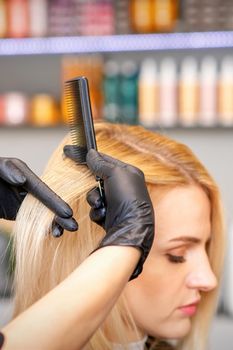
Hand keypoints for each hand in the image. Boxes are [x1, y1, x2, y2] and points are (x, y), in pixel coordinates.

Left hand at [0, 157, 77, 236]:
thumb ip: (8, 170)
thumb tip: (23, 180)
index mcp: (23, 174)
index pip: (42, 190)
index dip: (54, 202)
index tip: (66, 213)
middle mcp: (26, 187)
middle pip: (45, 203)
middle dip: (59, 215)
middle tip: (73, 227)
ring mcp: (21, 200)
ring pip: (40, 213)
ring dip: (51, 224)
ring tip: (60, 234)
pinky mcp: (15, 210)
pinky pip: (31, 220)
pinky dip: (41, 227)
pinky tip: (49, 235)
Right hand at [64, 146, 154, 279]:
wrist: (130, 226)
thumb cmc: (127, 197)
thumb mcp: (114, 174)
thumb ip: (100, 163)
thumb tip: (90, 153)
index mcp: (129, 173)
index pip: (106, 160)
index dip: (91, 157)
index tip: (73, 152)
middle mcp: (124, 186)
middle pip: (98, 179)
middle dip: (95, 187)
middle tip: (97, 189)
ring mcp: (117, 201)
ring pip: (95, 195)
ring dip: (95, 200)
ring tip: (102, 206)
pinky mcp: (111, 215)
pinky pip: (96, 209)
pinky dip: (98, 212)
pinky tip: (104, 215)